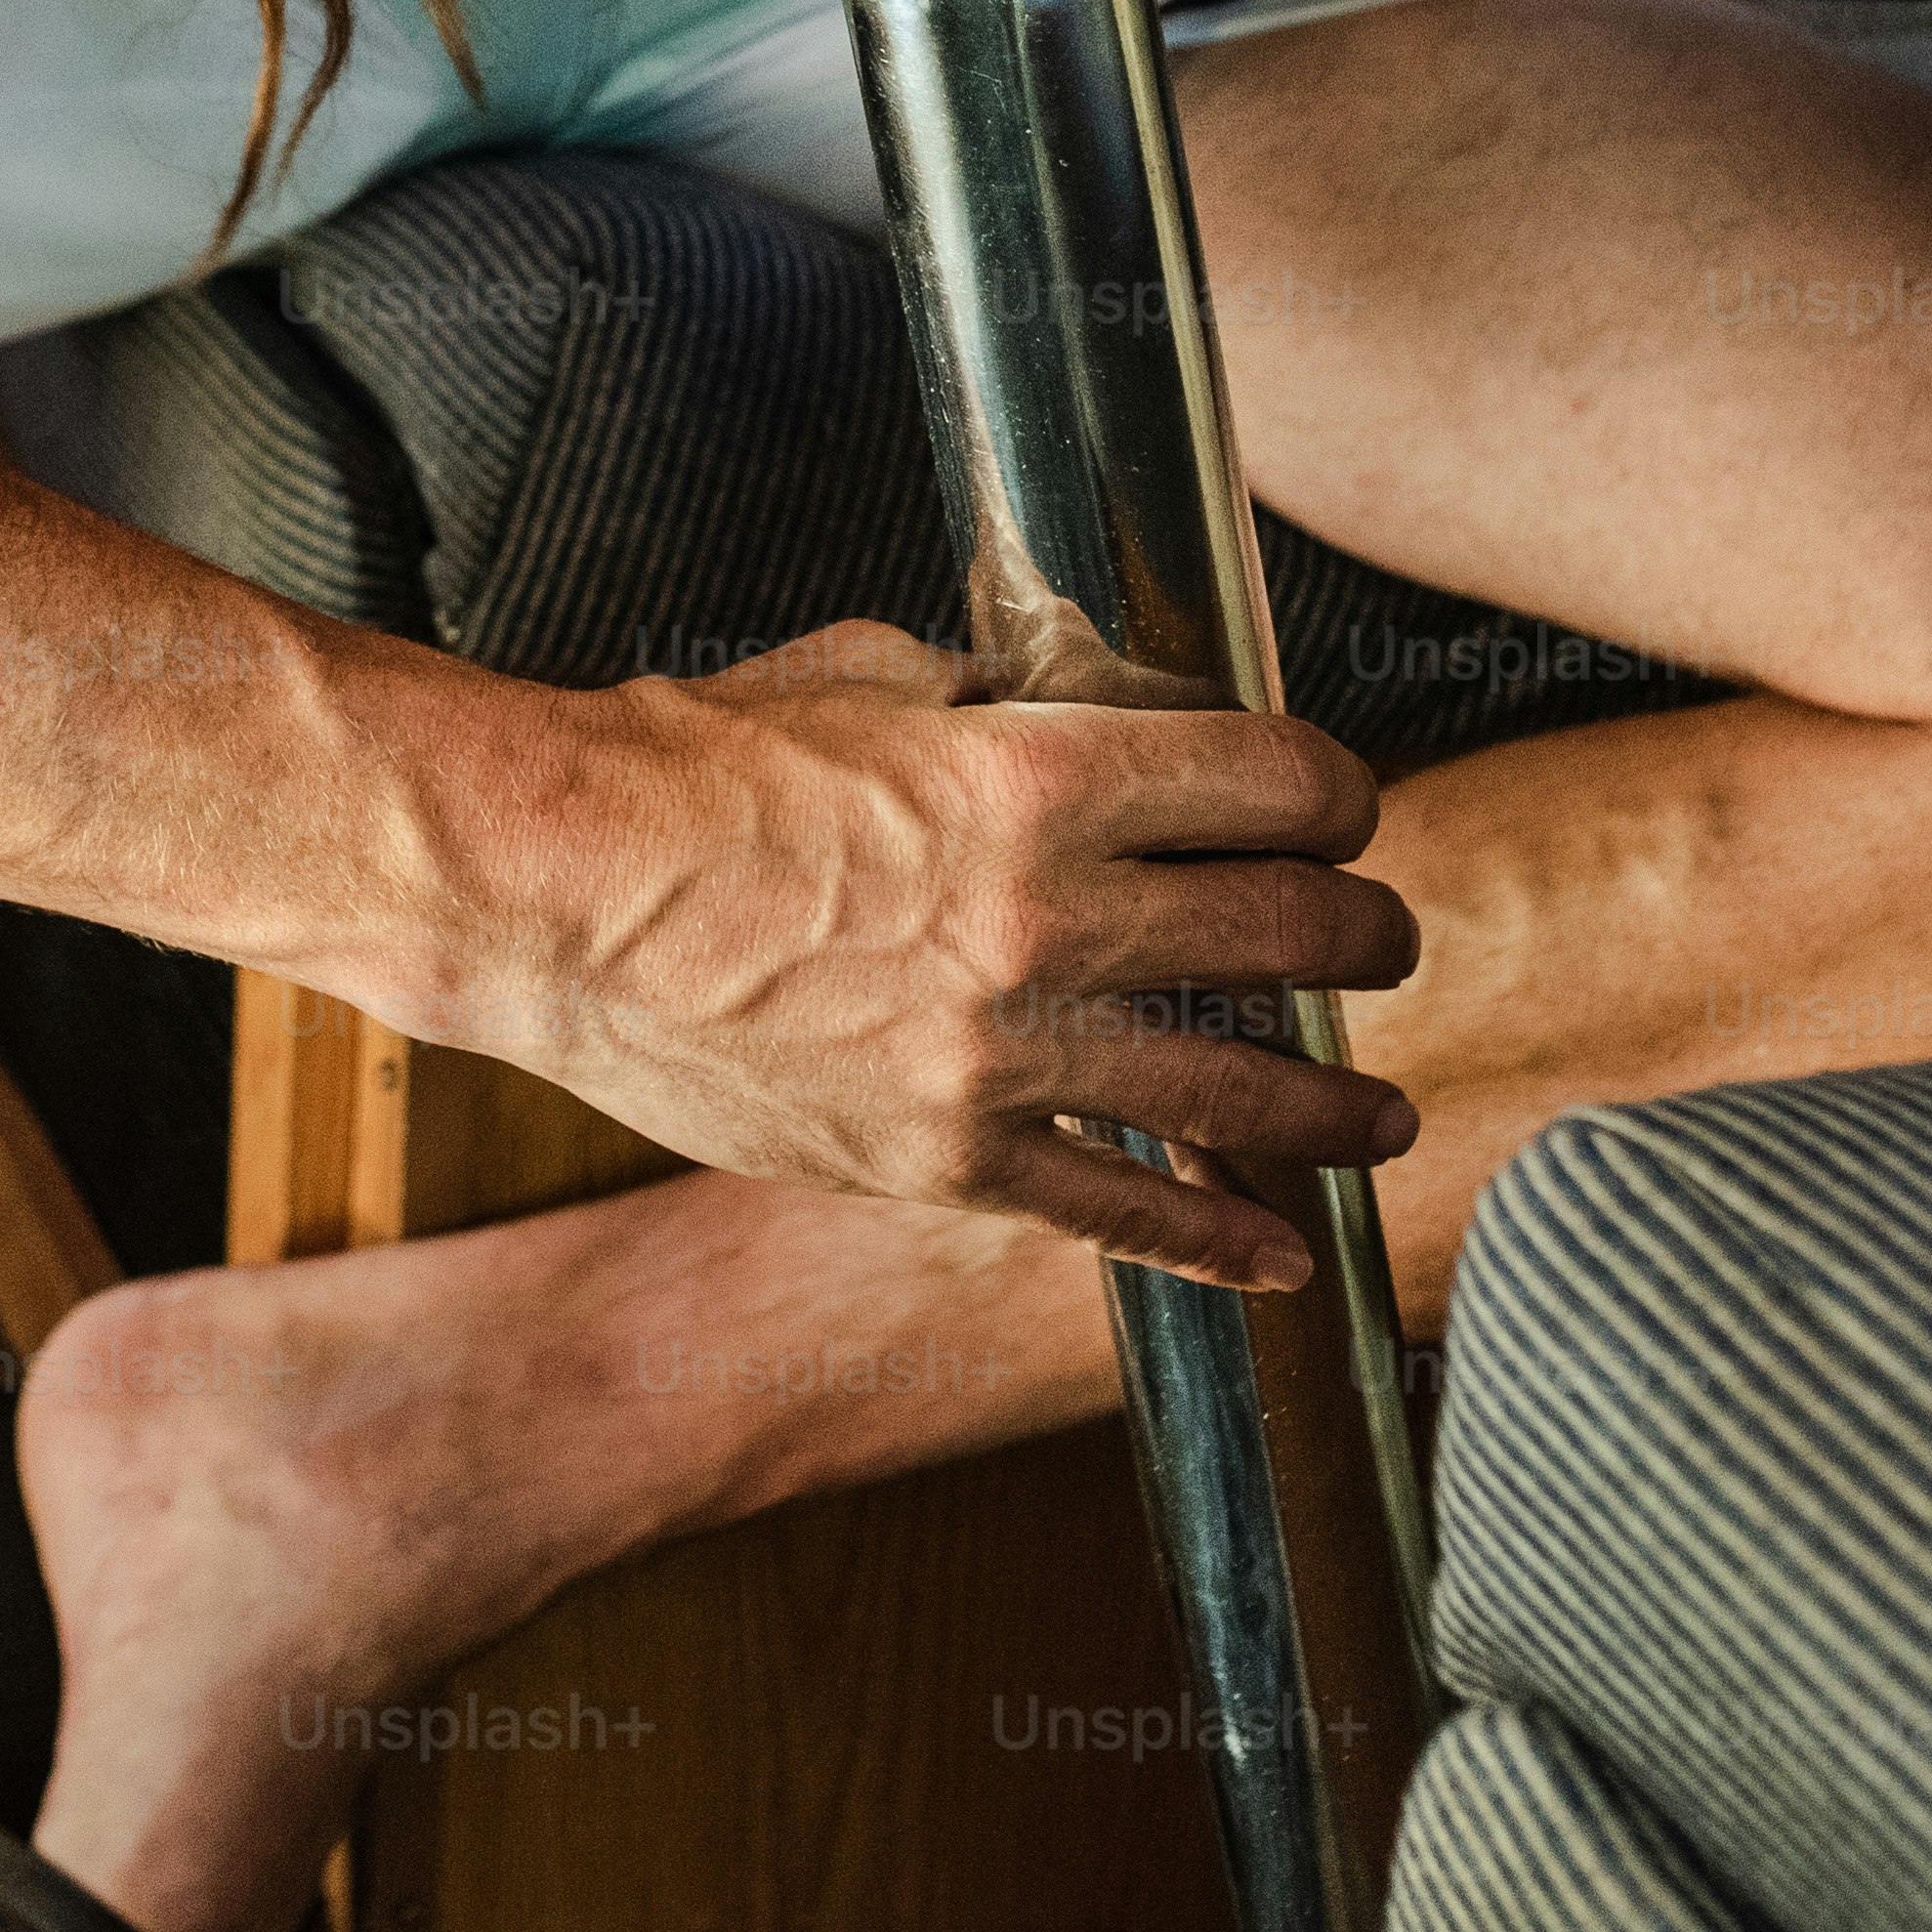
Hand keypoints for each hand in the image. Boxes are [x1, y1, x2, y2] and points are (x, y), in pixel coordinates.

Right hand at [451, 626, 1421, 1292]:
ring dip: (1335, 1105)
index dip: (1333, 791)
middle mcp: (1049, 921)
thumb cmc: (691, 764)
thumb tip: (1107, 714)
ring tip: (1380, 1114)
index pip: (1277, 783)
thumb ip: (1013, 704)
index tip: (1336, 809)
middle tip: (1374, 941)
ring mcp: (1001, 1055)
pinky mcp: (942, 1157)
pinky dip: (1215, 1243)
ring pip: (1241, 1092)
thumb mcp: (877, 675)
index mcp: (1041, 777)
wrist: (551, 889)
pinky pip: (1120, 1212)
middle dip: (1361, 933)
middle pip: (1292, 932)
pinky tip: (1278, 1256)